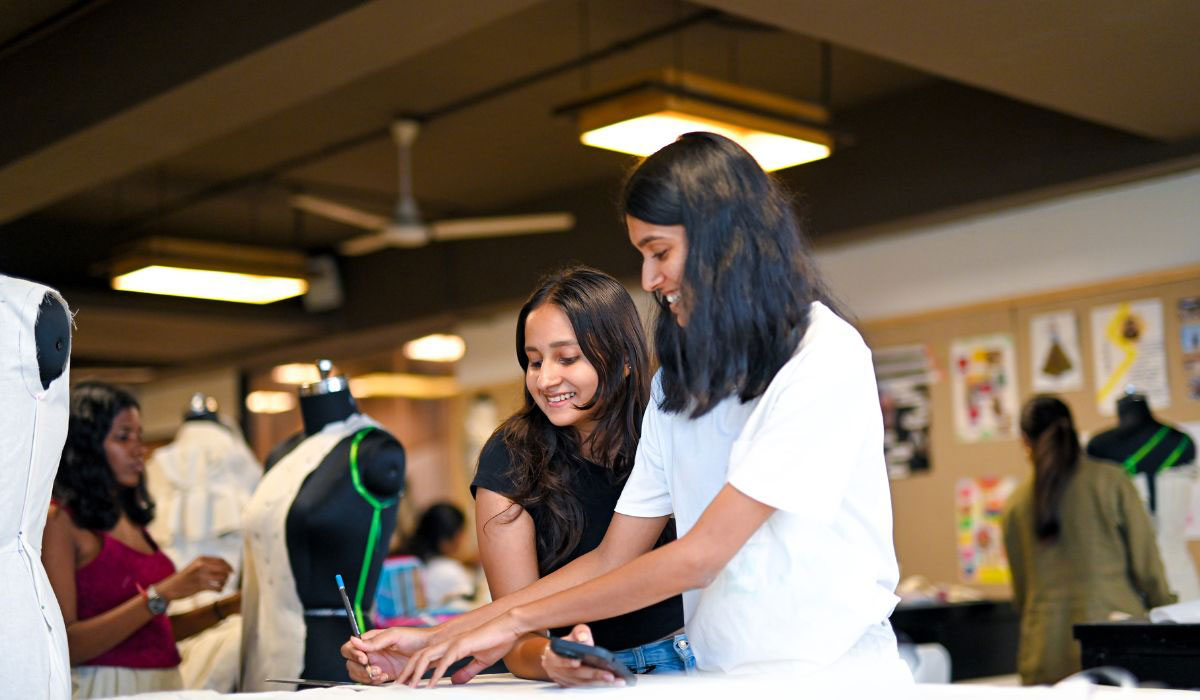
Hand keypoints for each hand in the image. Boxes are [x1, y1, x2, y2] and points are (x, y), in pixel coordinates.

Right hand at [156, 556, 231, 600]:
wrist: (169, 588)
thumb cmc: (184, 578)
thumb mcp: (194, 566)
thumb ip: (207, 565)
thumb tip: (226, 568)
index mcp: (201, 559)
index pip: (221, 561)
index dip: (229, 566)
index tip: (232, 572)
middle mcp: (202, 565)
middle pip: (224, 569)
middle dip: (227, 575)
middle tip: (225, 580)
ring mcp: (201, 576)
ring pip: (222, 578)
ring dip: (224, 583)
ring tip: (221, 586)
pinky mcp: (200, 586)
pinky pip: (217, 588)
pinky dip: (220, 590)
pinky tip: (218, 591)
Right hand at [341, 626, 433, 683]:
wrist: (430, 650)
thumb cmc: (415, 638)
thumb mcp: (394, 635)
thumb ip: (374, 641)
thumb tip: (354, 640)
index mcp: (370, 640)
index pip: (350, 647)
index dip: (353, 654)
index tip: (364, 658)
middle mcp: (371, 652)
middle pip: (351, 663)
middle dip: (360, 668)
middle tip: (373, 668)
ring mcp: (376, 664)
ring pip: (359, 674)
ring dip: (367, 676)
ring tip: (381, 673)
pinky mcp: (384, 674)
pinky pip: (371, 681)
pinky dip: (375, 682)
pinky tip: (386, 677)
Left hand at [398, 612, 524, 687]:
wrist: (510, 627)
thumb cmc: (498, 641)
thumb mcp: (481, 661)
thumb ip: (466, 671)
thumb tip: (455, 681)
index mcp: (450, 647)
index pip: (425, 658)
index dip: (414, 670)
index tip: (406, 683)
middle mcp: (447, 644)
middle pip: (419, 657)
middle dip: (407, 672)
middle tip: (399, 686)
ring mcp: (452, 643)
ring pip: (426, 658)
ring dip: (416, 673)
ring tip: (410, 687)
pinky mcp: (461, 646)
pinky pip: (444, 662)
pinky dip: (436, 674)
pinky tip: (431, 684)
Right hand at [541, 624, 623, 686]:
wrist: (557, 655)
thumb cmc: (567, 644)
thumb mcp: (573, 633)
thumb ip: (579, 632)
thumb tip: (583, 637)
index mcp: (553, 656)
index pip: (560, 660)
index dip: (567, 662)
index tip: (577, 662)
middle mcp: (557, 671)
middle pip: (576, 674)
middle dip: (593, 675)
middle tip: (610, 676)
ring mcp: (564, 680)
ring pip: (582, 683)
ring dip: (599, 682)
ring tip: (615, 681)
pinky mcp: (571, 685)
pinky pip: (585, 686)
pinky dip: (597, 684)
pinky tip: (610, 683)